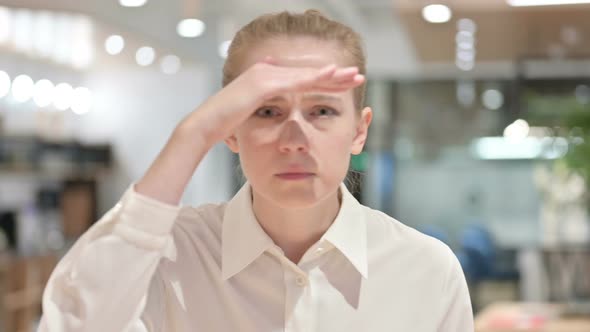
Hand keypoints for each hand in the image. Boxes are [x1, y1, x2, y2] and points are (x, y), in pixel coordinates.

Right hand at [181, 57, 364, 144]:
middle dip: (335, 75)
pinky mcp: (262, 83)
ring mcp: (265, 75)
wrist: (205, 126)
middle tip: (358, 75)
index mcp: (267, 80)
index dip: (325, 82)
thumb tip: (276, 116)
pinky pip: (294, 81)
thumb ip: (264, 112)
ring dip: (331, 75)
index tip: (345, 85)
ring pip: (305, 74)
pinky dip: (314, 78)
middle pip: (308, 73)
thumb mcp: (250, 117)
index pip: (302, 80)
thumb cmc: (225, 124)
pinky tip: (333, 76)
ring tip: (353, 75)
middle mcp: (267, 72)